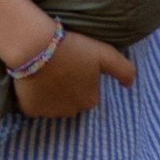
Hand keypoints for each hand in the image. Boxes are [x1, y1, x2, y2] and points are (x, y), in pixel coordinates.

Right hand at [12, 26, 134, 117]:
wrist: (35, 47)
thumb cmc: (73, 48)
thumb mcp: (105, 54)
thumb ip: (124, 70)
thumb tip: (129, 85)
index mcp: (90, 101)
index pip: (90, 91)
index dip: (83, 76)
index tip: (75, 62)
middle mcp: (71, 112)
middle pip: (72, 100)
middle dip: (68, 88)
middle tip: (60, 66)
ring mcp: (48, 113)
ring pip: (53, 104)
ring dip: (51, 92)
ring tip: (45, 71)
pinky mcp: (29, 110)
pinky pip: (34, 105)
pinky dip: (33, 96)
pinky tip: (33, 79)